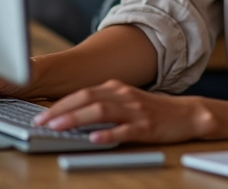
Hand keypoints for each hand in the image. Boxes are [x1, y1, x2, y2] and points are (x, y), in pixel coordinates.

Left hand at [31, 79, 217, 144]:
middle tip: (41, 122)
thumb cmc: (152, 110)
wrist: (186, 114)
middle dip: (61, 110)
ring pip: (101, 111)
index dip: (60, 103)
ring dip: (77, 119)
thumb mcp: (126, 100)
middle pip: (87, 98)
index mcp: (116, 88)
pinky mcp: (146, 127)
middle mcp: (123, 95)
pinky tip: (94, 139)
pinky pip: (124, 131)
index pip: (82, 92)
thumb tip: (72, 113)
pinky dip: (107, 134)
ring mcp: (135, 110)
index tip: (41, 115)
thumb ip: (103, 103)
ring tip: (58, 128)